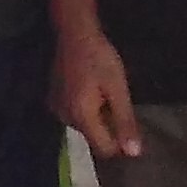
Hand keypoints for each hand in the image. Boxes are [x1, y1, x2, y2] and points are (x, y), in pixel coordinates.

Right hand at [55, 24, 141, 159]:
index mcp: (81, 117)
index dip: (120, 140)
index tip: (127, 120)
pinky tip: (89, 87)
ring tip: (101, 90)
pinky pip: (75, 115)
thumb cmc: (100, 58)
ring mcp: (56, 109)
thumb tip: (134, 153)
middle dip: (108, 124)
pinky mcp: (53, 100)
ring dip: (97, 115)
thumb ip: (125, 121)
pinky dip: (85, 108)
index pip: (104, 149)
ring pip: (85, 126)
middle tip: (114, 97)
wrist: (74, 33)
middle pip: (94, 137)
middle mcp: (65, 117)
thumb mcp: (118, 88)